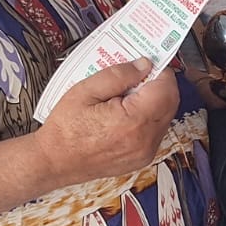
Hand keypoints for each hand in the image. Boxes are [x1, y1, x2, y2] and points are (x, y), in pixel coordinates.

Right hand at [36, 59, 178, 187]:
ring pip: (166, 116)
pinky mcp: (143, 158)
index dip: (160, 71)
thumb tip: (144, 65)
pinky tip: (127, 112)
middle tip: (138, 75)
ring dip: (155, 101)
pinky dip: (149, 117)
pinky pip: (156, 131)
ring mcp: (146, 152)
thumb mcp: (85, 91)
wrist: (55, 162)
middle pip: (171, 102)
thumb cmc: (65, 129)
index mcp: (133, 121)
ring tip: (128, 94)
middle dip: (159, 84)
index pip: (166, 89)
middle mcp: (145, 140)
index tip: (148, 62)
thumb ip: (118, 75)